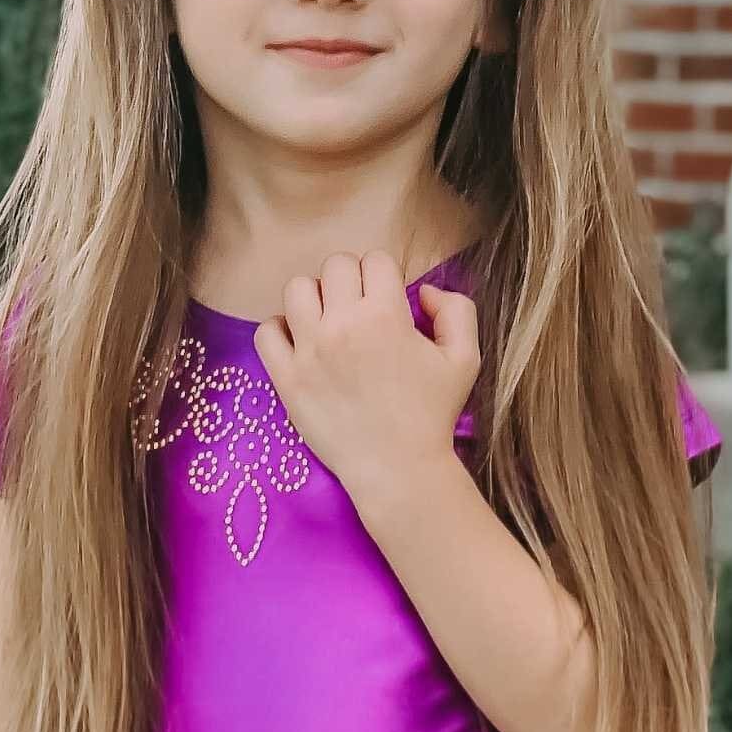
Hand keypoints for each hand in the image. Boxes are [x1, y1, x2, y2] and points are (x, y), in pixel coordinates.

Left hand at [253, 250, 477, 508]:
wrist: (398, 470)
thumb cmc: (433, 415)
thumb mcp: (465, 359)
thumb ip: (455, 309)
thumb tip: (424, 290)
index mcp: (386, 315)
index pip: (374, 260)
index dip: (384, 276)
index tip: (388, 302)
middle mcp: (342, 326)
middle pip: (334, 267)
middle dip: (350, 281)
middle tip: (359, 312)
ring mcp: (309, 352)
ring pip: (297, 289)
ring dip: (314, 299)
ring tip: (328, 323)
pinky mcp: (287, 379)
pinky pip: (267, 331)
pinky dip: (280, 330)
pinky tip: (301, 344)